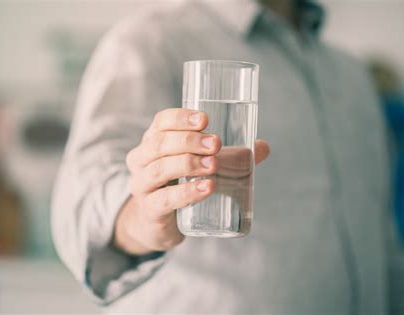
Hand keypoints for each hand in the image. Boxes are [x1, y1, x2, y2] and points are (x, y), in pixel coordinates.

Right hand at [115, 108, 269, 254]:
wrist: (155, 223)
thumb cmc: (178, 185)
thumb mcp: (197, 166)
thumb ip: (230, 157)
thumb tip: (262, 147)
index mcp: (152, 142)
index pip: (160, 122)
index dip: (180, 118)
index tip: (205, 119)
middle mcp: (141, 161)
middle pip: (159, 144)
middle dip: (189, 141)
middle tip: (216, 143)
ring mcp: (143, 186)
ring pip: (159, 169)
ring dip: (188, 164)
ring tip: (214, 165)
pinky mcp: (151, 210)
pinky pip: (165, 199)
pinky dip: (187, 193)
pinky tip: (206, 188)